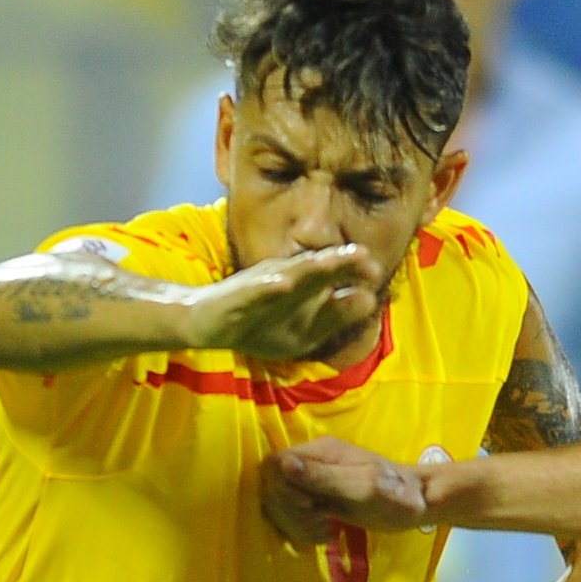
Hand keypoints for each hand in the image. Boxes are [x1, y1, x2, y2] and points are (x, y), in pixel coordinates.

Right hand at [190, 244, 376, 362]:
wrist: (204, 321)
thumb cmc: (257, 319)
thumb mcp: (303, 325)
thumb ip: (334, 313)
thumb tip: (369, 299)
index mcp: (302, 289)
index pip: (333, 278)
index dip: (353, 274)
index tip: (376, 271)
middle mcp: (285, 282)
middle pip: (316, 270)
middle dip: (340, 263)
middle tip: (365, 256)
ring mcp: (261, 288)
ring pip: (290, 276)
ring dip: (312, 268)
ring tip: (334, 262)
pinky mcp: (238, 299)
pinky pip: (255, 293)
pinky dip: (268, 288)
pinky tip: (283, 285)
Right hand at [263, 437, 430, 546]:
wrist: (419, 503)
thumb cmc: (396, 494)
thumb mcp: (362, 486)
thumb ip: (323, 476)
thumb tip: (284, 464)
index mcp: (320, 452)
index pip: (274, 464)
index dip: (282, 488)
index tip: (308, 504)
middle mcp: (312, 464)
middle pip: (273, 487)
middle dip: (291, 510)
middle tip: (321, 519)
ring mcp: (315, 484)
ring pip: (280, 505)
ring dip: (298, 524)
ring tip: (326, 528)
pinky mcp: (319, 503)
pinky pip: (294, 518)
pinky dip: (305, 531)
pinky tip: (327, 534)